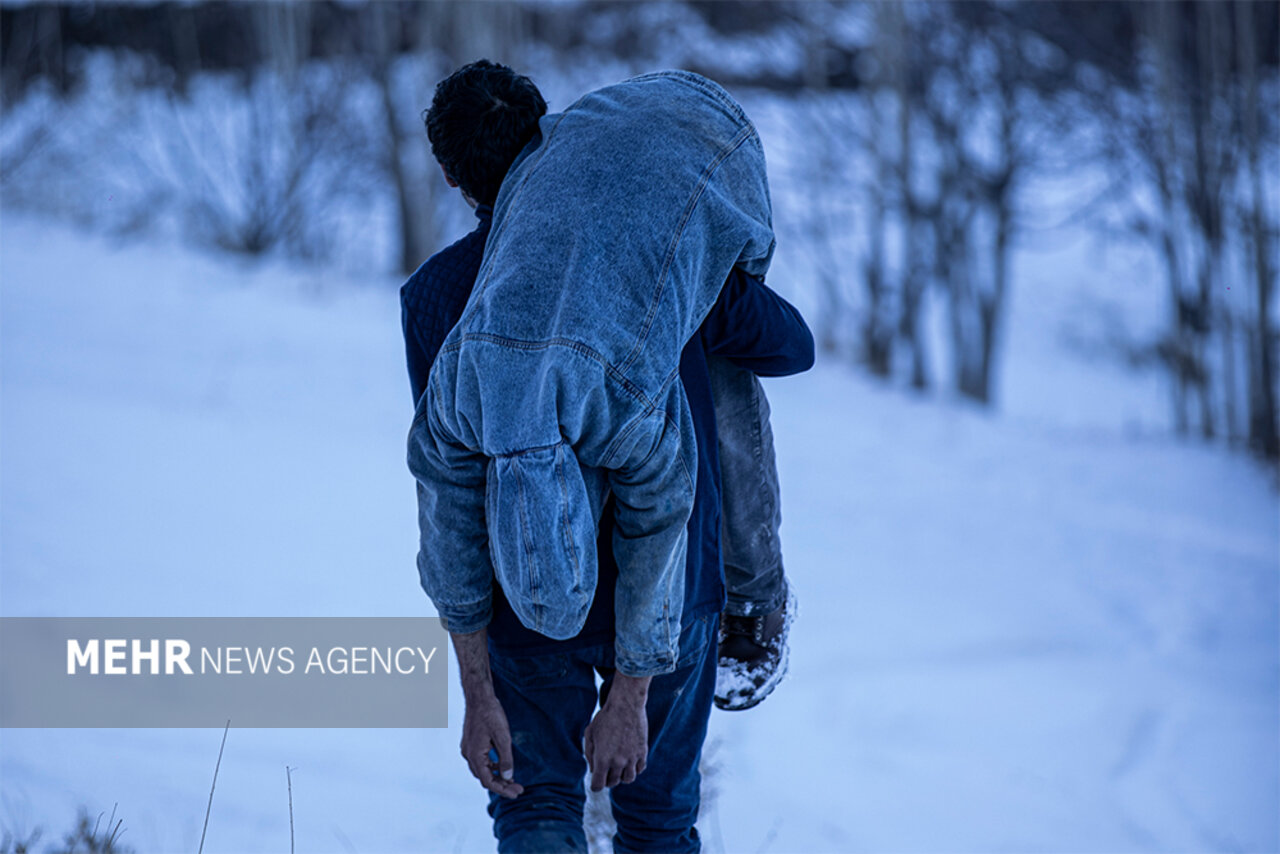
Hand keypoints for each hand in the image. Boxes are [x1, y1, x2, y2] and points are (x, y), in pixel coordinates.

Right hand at [460, 687, 523, 798]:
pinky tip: (503, 766)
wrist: (479, 697)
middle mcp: (468, 755)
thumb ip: (506, 759)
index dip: (503, 790)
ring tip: (513, 781)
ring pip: (483, 771)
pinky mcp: (471, 744)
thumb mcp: (503, 737)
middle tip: (518, 790)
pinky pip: (481, 761)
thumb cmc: (491, 714)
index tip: (517, 793)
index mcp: (474, 755)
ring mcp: (468, 749)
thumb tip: (509, 777)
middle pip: (484, 778)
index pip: (488, 781)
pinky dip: (492, 767)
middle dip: (502, 785)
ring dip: (497, 777)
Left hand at [583, 673, 649, 790]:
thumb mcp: (590, 734)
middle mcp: (618, 762)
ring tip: (618, 765)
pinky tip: (629, 759)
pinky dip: (634, 768)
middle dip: (607, 778)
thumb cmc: (605, 717)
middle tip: (606, 768)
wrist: (626, 704)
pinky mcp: (643, 752)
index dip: (595, 785)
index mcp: (603, 759)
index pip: (598, 786)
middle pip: (613, 783)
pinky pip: (640, 769)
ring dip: (622, 775)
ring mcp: (632, 758)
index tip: (596, 779)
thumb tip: (594, 770)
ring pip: (628, 779)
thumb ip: (590, 754)